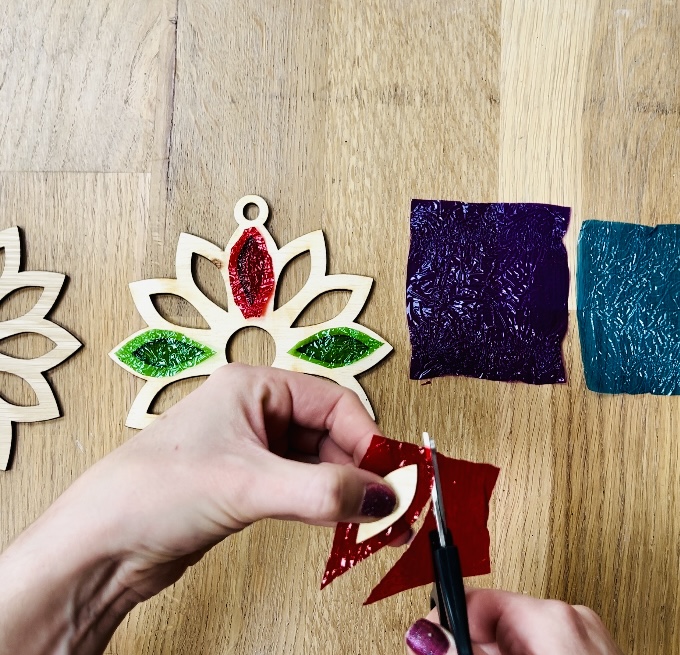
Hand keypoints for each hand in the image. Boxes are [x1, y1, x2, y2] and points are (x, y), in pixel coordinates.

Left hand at [0, 364, 397, 654]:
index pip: (332, 403)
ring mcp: (250, 451)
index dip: (366, 438)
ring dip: (345, 491)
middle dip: (360, 469)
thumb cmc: (154, 491)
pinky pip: (300, 490)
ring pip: (317, 464)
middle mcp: (254, 413)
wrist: (101, 546)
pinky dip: (324, 506)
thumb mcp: (248, 485)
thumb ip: (322, 491)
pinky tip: (342, 525)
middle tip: (388, 506)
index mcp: (253, 387)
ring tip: (373, 522)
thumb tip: (381, 497)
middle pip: (329, 434)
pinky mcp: (246, 487)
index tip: (390, 475)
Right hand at [405, 589, 622, 654]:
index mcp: (551, 617)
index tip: (433, 648)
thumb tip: (428, 637)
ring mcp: (588, 638)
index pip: (475, 601)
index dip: (449, 629)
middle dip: (475, 652)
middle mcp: (572, 619)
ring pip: (516, 642)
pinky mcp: (593, 654)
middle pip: (495, 625)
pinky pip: (542, 651)